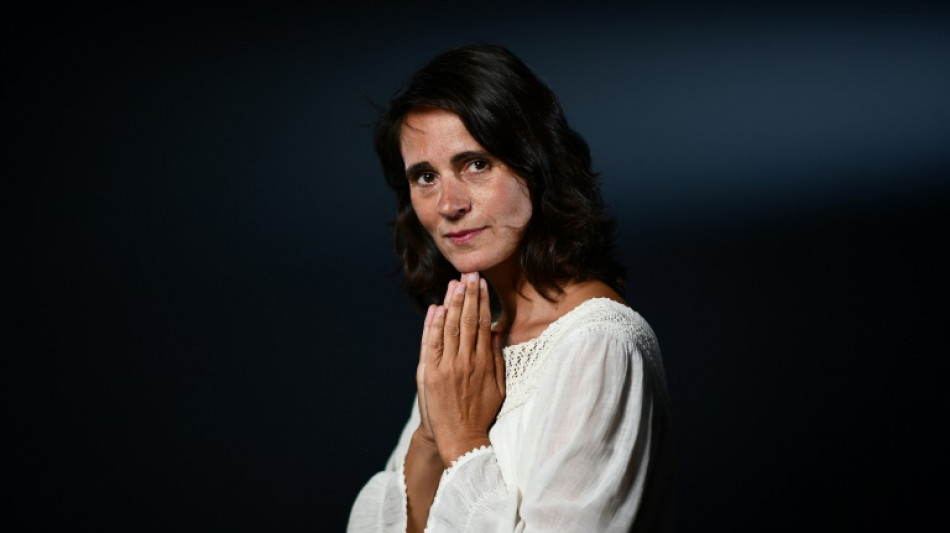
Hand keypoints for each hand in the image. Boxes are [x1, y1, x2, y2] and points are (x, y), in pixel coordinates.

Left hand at [423, 272, 505, 466]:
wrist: (460, 438)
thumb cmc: (481, 413)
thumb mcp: (498, 386)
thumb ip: (497, 357)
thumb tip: (497, 331)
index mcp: (485, 363)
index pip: (483, 323)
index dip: (482, 301)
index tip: (481, 283)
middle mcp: (467, 361)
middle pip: (468, 320)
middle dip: (468, 295)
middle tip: (469, 273)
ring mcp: (448, 367)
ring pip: (451, 328)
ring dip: (452, 303)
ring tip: (454, 283)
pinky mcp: (432, 374)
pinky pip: (432, 344)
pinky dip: (434, 325)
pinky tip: (437, 308)